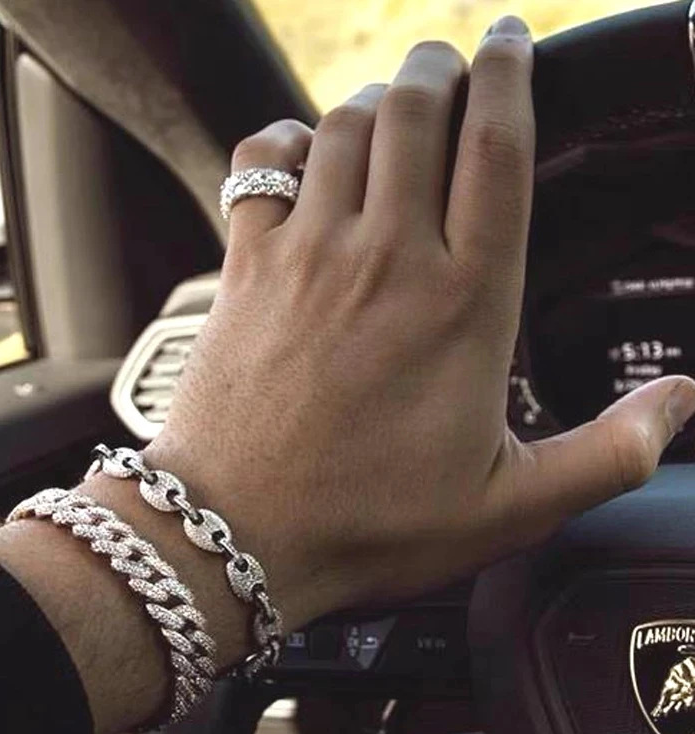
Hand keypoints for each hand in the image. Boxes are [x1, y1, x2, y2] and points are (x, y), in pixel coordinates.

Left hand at [147, 16, 694, 624]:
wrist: (235, 533)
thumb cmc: (367, 523)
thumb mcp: (509, 506)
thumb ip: (608, 452)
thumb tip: (684, 401)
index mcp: (464, 304)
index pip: (499, 148)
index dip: (511, 75)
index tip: (513, 42)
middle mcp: (387, 258)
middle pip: (419, 109)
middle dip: (441, 65)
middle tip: (453, 60)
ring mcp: (308, 255)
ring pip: (344, 125)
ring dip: (374, 98)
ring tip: (392, 103)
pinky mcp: (245, 268)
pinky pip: (259, 165)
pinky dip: (282, 141)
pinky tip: (297, 151)